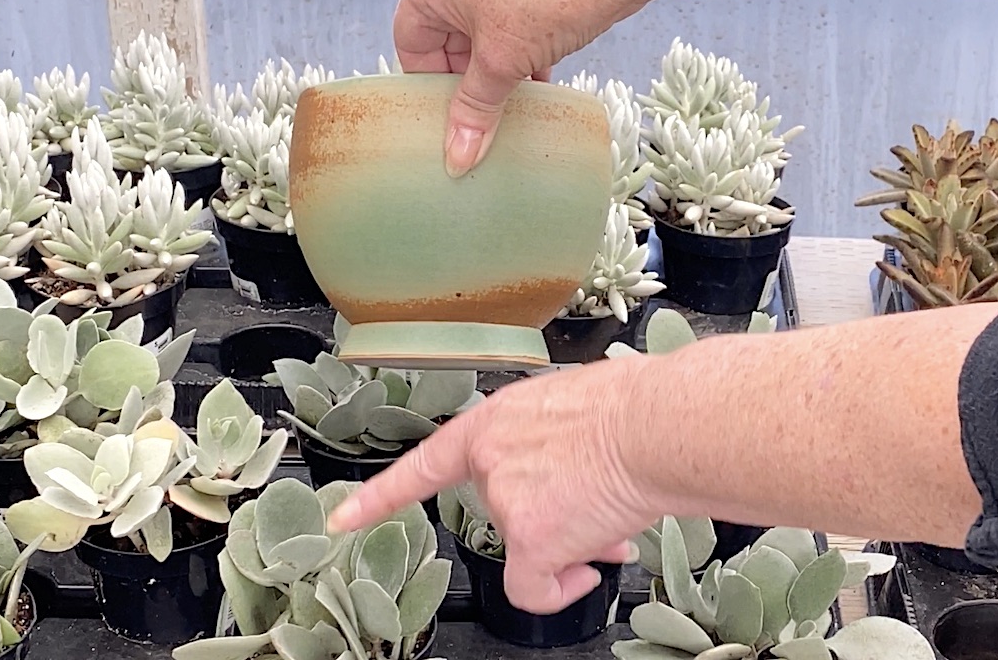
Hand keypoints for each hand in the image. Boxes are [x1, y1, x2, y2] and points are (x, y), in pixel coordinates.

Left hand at [327, 355, 665, 613]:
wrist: (655, 426)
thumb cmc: (633, 409)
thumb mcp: (571, 411)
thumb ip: (548, 449)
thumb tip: (572, 498)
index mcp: (493, 421)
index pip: (424, 464)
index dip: (381, 496)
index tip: (342, 519)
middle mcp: (488, 459)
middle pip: (505, 511)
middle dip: (549, 517)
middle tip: (595, 511)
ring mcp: (504, 500)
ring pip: (529, 548)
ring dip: (570, 543)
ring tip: (614, 520)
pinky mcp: (530, 538)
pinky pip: (533, 588)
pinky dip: (560, 588)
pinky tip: (590, 568)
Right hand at [394, 0, 653, 176]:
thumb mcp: (503, 63)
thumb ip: (475, 111)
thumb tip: (457, 157)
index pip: (410, 43)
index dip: (428, 84)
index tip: (447, 115)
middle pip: (445, 39)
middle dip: (466, 80)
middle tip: (480, 116)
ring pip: (479, 33)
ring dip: (494, 70)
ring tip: (511, 104)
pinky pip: (506, 21)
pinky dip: (515, 52)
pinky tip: (537, 83)